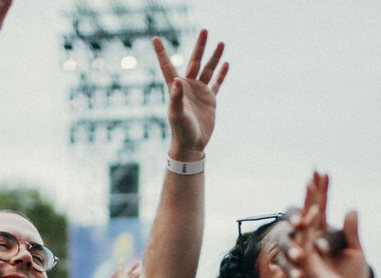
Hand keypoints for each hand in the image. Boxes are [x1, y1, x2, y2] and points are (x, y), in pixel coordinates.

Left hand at [153, 30, 227, 159]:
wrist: (191, 144)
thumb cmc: (181, 130)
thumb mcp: (177, 114)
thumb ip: (176, 97)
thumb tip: (177, 80)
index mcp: (176, 88)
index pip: (167, 66)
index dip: (161, 53)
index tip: (155, 39)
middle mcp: (187, 86)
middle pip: (194, 61)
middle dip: (199, 46)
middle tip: (204, 30)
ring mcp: (199, 92)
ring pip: (208, 69)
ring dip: (214, 57)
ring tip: (221, 43)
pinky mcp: (209, 99)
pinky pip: (216, 83)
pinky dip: (221, 74)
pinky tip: (226, 64)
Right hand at [284, 172, 368, 277]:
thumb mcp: (355, 252)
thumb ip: (351, 232)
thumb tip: (352, 209)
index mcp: (323, 240)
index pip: (321, 211)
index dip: (323, 192)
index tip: (325, 173)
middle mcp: (312, 243)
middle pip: (311, 211)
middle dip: (314, 191)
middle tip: (316, 170)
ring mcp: (308, 252)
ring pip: (306, 222)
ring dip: (309, 202)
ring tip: (313, 183)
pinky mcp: (308, 264)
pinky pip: (306, 241)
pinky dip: (309, 226)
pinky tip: (314, 211)